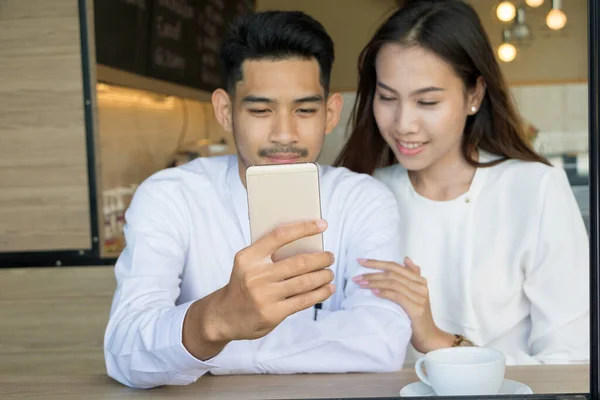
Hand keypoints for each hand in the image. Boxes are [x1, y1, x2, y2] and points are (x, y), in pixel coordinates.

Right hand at [184, 219, 335, 359]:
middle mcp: (256, 275)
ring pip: (304, 282)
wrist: (224, 316)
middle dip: (321, 258)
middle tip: (330, 256)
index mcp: (248, 257)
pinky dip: (320, 293)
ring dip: (323, 276)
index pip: (280, 236)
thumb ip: (270, 254)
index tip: (322, 225)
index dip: (304, 228)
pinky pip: (303, 300)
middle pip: (299, 262)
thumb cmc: (243, 284)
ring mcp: (264, 295)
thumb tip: (308, 245)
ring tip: (329, 273)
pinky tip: (327, 289)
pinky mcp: (273, 313)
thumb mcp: (247, 264)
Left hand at [353, 257, 453, 352]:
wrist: (429, 336)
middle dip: (372, 273)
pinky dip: (384, 293)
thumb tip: (406, 259)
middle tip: (356, 276)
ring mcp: (420, 297)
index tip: (361, 261)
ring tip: (361, 284)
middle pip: (392, 273)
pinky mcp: (416, 308)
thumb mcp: (415, 294)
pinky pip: (397, 296)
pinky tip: (373, 292)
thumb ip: (411, 276)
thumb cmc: (417, 316)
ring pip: (393, 283)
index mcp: (419, 280)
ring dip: (374, 282)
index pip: (395, 266)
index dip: (377, 262)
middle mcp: (421, 286)